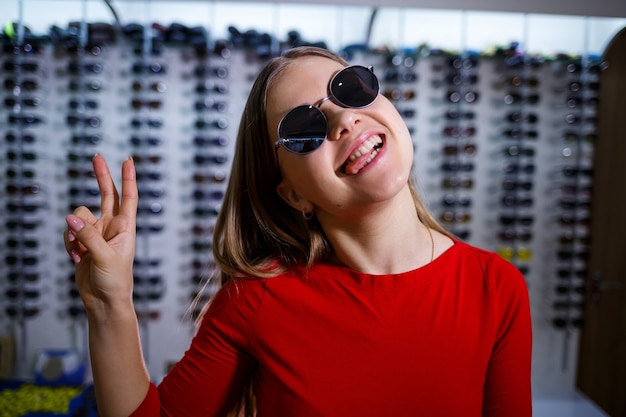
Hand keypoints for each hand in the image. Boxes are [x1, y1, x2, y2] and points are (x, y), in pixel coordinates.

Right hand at [63, 154, 137, 312]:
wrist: (104, 302)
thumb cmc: (115, 281)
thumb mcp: (105, 257)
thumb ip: (88, 236)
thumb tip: (70, 218)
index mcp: (126, 227)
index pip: (129, 197)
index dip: (128, 178)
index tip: (128, 159)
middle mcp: (112, 227)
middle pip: (107, 194)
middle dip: (101, 176)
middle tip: (96, 156)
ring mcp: (96, 234)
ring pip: (78, 218)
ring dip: (75, 233)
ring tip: (83, 254)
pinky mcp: (82, 243)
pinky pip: (69, 234)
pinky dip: (70, 245)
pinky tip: (78, 260)